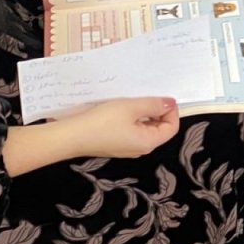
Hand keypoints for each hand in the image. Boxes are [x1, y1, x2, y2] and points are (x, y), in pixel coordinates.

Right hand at [61, 97, 180, 158]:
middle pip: (159, 129)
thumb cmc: (102, 122)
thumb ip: (153, 105)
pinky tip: (122, 109)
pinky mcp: (115, 144)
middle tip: (147, 95)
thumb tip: (170, 103)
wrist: (71, 136)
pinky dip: (131, 119)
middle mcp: (140, 149)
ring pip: (144, 129)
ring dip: (143, 113)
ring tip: (134, 100)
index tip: (162, 96)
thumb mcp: (131, 108)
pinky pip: (131, 131)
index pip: (171, 128)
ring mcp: (127, 148)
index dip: (171, 111)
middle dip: (157, 111)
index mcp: (148, 142)